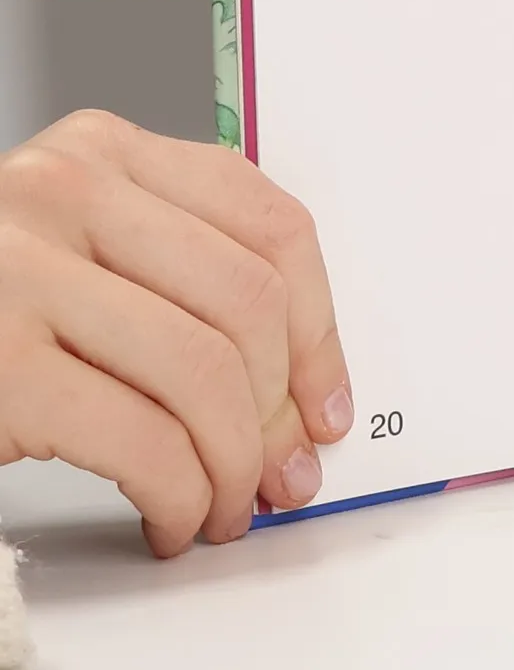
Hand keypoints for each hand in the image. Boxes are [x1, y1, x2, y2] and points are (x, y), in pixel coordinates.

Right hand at [0, 111, 351, 555]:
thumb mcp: (74, 251)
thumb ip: (171, 269)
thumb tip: (295, 384)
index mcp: (103, 150)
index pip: (269, 223)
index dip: (318, 328)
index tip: (325, 401)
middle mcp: (65, 190)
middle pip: (247, 303)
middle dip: (281, 409)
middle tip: (282, 474)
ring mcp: (20, 272)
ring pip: (205, 372)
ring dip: (234, 464)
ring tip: (224, 508)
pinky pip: (143, 440)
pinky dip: (179, 495)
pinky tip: (170, 518)